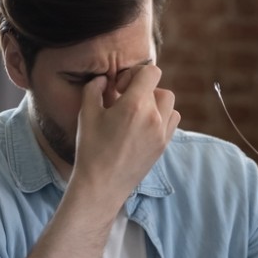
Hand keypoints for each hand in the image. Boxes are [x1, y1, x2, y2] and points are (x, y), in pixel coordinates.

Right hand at [71, 65, 180, 203]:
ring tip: (136, 114)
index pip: (151, 72)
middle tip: (125, 102)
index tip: (120, 88)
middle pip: (161, 88)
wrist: (101, 185)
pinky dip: (162, 118)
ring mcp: (162, 133)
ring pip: (170, 104)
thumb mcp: (86, 114)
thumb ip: (94, 89)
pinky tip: (143, 126)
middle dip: (144, 90)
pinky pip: (172, 122)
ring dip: (156, 103)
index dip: (135, 74)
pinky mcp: (163, 146)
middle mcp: (154, 117)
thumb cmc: (91, 149)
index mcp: (135, 105)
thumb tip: (103, 80)